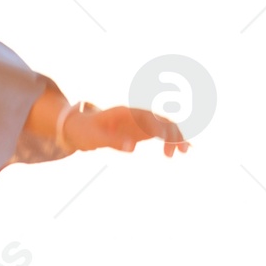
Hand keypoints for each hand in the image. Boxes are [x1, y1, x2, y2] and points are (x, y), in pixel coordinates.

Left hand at [64, 102, 188, 157]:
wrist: (80, 126)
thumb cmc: (86, 131)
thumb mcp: (95, 137)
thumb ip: (113, 141)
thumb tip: (133, 148)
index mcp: (127, 113)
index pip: (150, 119)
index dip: (162, 131)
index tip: (167, 147)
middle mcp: (137, 115)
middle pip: (162, 120)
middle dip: (174, 134)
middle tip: (180, 152)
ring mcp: (141, 121)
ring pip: (165, 125)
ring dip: (177, 137)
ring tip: (185, 152)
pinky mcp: (142, 130)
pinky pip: (162, 133)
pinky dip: (173, 140)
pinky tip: (183, 150)